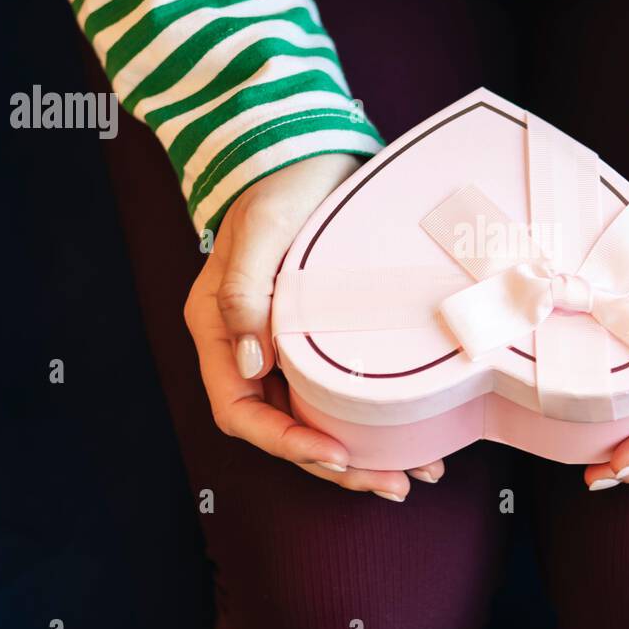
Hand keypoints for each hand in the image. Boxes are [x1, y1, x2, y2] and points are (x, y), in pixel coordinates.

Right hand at [183, 154, 443, 500]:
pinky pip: (340, 390)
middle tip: (390, 483)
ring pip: (315, 416)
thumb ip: (245, 294)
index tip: (334, 454)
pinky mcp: (322, 334)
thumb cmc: (279, 181)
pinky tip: (410, 436)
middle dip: (334, 463)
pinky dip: (371, 419)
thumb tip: (248, 362)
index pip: (240, 409)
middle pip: (283, 426)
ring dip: (359, 452)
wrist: (308, 146)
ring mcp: (286, 342)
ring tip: (411, 473)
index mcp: (218, 327)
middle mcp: (248, 345)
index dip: (285, 440)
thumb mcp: (261, 230)